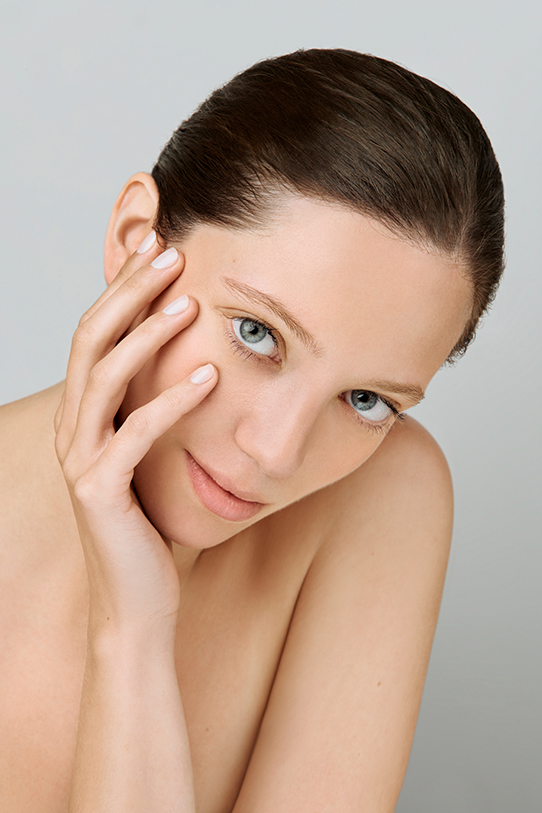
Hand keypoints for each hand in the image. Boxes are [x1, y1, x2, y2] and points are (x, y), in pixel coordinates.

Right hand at [54, 234, 217, 644]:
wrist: (135, 604)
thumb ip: (154, 413)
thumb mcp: (150, 459)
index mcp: (84, 417)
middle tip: (169, 252)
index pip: (97, 335)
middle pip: (92, 341)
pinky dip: (171, 400)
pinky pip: (136, 433)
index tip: (158, 249)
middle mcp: (73, 430)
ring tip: (188, 301)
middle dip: (129, 291)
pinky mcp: (99, 491)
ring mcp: (81, 460)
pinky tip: (207, 375)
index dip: (123, 289)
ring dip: (147, 333)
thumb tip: (193, 363)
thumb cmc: (149, 528)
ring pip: (105, 377)